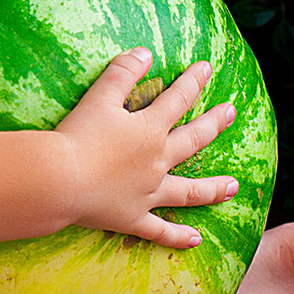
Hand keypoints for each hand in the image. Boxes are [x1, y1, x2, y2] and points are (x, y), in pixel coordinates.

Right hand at [54, 49, 237, 246]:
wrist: (59, 180)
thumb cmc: (77, 136)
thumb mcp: (98, 96)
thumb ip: (123, 72)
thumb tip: (146, 53)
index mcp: (149, 129)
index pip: (178, 99)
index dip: (193, 82)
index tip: (208, 68)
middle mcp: (156, 161)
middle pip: (192, 141)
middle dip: (214, 124)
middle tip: (231, 113)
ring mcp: (147, 193)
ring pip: (188, 192)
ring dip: (212, 189)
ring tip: (233, 188)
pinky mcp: (131, 218)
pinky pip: (159, 231)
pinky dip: (177, 237)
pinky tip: (195, 240)